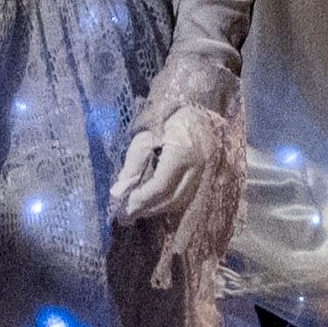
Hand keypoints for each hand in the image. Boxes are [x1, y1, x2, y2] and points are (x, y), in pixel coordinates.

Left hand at [106, 105, 228, 232]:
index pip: (160, 186)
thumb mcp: (145, 134)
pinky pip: (187, 196)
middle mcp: (199, 166)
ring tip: (138, 209)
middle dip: (148, 209)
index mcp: (183, 152)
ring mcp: (206, 172)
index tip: (123, 210)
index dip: (141, 200)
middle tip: (126, 216)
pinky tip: (154, 202)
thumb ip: (134, 162)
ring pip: (180, 201)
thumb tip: (120, 190)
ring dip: (158, 209)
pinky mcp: (207, 175)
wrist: (197, 110)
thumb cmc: (167, 117)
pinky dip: (169, 203)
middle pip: (171, 198)